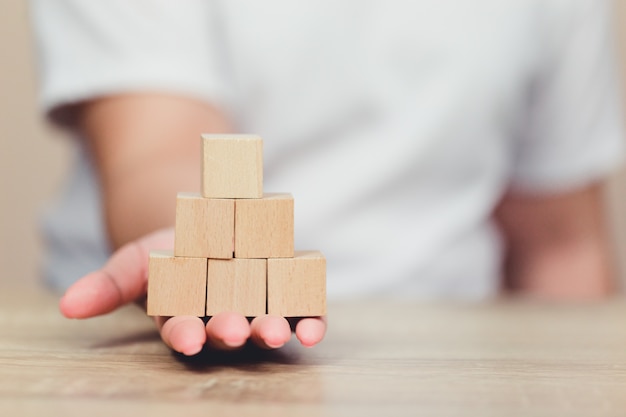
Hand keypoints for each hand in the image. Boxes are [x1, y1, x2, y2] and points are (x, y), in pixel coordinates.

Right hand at [59, 228, 326, 355]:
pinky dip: (309, 322)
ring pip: (264, 323)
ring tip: (272, 331)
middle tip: (230, 330)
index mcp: (185, 313)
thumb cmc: (173, 251)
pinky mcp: (289, 296)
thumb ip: (109, 282)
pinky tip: (314, 330)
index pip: (181, 328)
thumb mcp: (138, 259)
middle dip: (227, 331)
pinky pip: (301, 312)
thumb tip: (68, 306)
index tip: (184, 337)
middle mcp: (223, 316)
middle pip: (225, 328)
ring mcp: (258, 307)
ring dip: (269, 330)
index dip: (182, 333)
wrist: (215, 226)